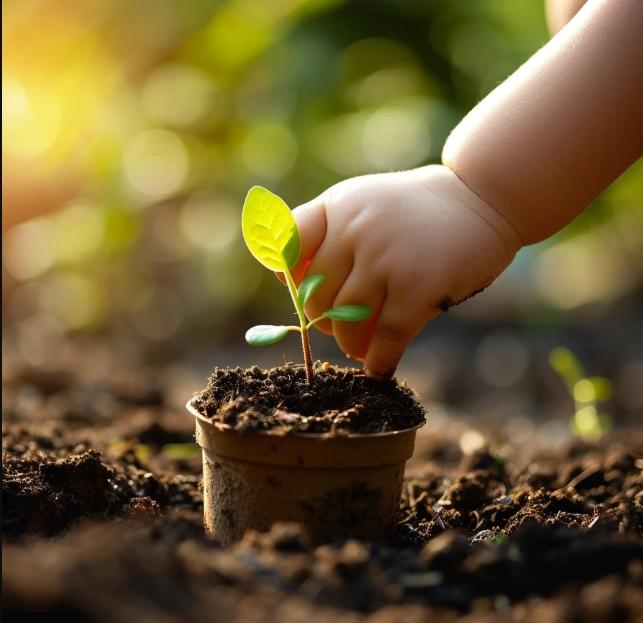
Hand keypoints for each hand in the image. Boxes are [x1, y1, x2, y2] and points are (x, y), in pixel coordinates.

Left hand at [291, 165, 522, 378]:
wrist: (482, 200)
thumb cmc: (416, 211)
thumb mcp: (366, 202)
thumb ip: (331, 231)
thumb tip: (290, 281)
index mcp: (338, 207)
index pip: (289, 246)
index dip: (291, 278)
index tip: (303, 295)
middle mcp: (355, 229)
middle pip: (317, 296)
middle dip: (324, 320)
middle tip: (341, 327)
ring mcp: (386, 258)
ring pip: (346, 322)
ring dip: (350, 344)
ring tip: (359, 348)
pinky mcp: (417, 287)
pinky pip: (386, 337)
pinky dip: (380, 359)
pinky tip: (378, 368)